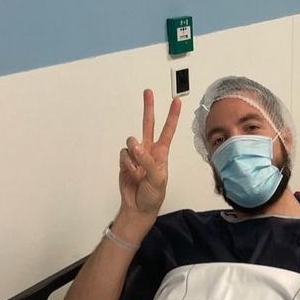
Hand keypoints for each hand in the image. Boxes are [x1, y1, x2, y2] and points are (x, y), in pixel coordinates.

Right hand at [119, 90, 180, 217]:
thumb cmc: (153, 195)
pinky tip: (131, 173)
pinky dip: (126, 164)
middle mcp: (149, 150)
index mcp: (162, 153)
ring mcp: (136, 155)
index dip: (172, 115)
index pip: (168, 130)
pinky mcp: (125, 160)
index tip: (176, 101)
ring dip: (134, 156)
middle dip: (148, 108)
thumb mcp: (158, 180)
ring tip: (138, 171)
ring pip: (131, 142)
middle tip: (148, 92)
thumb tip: (137, 147)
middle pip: (148, 124)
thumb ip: (148, 162)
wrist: (138, 207)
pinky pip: (123, 154)